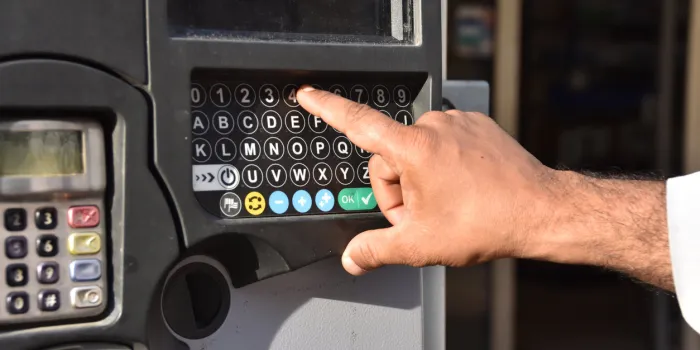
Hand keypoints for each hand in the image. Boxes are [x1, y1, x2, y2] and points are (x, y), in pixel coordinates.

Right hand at [297, 86, 560, 275]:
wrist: (541, 211)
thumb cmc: (488, 221)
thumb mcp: (421, 244)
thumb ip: (377, 250)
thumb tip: (353, 258)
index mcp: (414, 149)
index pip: (358, 123)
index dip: (327, 108)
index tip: (308, 95)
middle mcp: (434, 128)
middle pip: (390, 159)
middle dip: (398, 192)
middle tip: (422, 218)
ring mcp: (458, 124)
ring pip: (417, 152)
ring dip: (421, 180)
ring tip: (448, 205)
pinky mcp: (477, 126)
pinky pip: (444, 144)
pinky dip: (445, 166)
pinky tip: (463, 190)